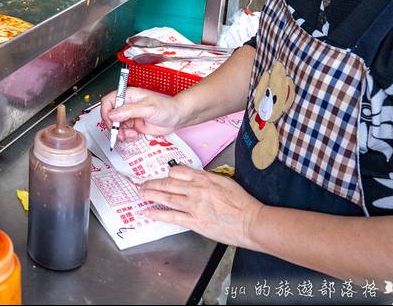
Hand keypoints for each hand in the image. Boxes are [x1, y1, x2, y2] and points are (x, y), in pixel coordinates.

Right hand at [100, 87, 187, 141]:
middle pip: (110, 116)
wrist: (177, 118)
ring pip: (116, 126)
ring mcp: (130, 116)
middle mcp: (127, 105)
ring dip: (121, 133)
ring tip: (131, 134)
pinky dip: (127, 136)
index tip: (111, 122)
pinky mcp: (134, 125)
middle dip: (114, 126)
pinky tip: (135, 135)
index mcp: (128, 95)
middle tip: (120, 132)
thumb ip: (129, 111)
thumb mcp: (148, 108)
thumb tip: (112, 114)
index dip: (106, 112)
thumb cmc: (167, 107)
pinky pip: (124, 132)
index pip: (108, 101)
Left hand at [140, 165, 264, 248]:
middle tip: (141, 184)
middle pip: (168, 183)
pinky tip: (148, 212)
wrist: (251, 222)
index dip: (167, 173)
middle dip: (152, 183)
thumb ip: (207, 178)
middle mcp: (197, 190)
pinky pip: (172, 216)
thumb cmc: (243, 203)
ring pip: (166, 197)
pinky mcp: (195, 222)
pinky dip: (157, 214)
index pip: (178, 171)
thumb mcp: (225, 182)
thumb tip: (195, 178)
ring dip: (150, 195)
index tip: (162, 176)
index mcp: (204, 178)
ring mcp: (195, 206)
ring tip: (140, 194)